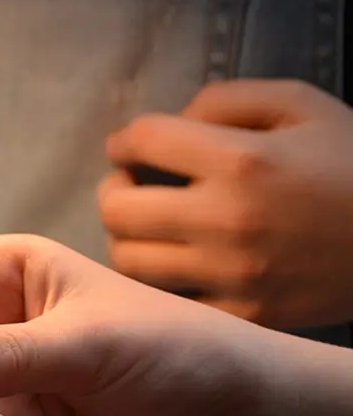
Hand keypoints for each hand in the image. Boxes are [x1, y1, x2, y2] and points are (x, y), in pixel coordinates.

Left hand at [97, 78, 352, 329]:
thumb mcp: (301, 105)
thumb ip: (226, 101)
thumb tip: (172, 122)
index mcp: (241, 161)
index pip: (142, 141)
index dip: (124, 140)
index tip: (127, 147)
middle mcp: (228, 220)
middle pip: (117, 210)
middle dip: (115, 190)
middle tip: (131, 185)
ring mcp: (235, 275)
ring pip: (131, 262)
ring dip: (130, 238)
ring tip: (149, 226)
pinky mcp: (248, 314)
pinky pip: (172, 303)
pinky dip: (164, 282)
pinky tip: (180, 264)